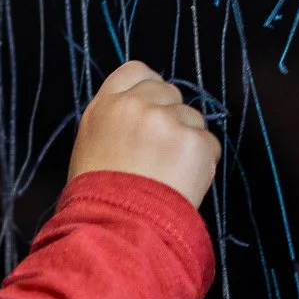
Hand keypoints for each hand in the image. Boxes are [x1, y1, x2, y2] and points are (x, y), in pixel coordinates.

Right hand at [68, 61, 219, 208]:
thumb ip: (115, 119)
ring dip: (187, 140)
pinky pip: (208, 144)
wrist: (116, 227)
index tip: (154, 107)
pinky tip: (181, 183)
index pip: (136, 71)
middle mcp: (135, 105)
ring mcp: (166, 121)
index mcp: (105, 105)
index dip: (149, 86)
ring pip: (192, 118)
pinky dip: (202, 163)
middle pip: (169, 91)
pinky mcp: (193, 141)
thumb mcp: (90, 145)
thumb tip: (143, 112)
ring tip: (168, 174)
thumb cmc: (98, 196)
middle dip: (171, 116)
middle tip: (160, 152)